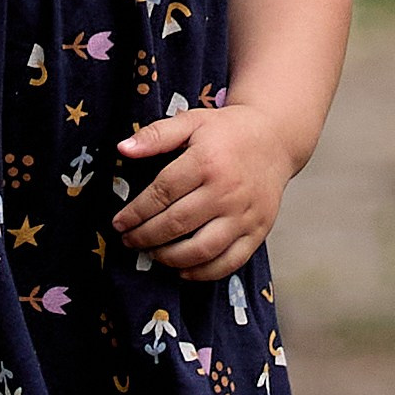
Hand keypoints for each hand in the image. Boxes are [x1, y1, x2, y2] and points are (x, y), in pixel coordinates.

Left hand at [114, 102, 295, 279]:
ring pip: (201, 249)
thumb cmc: (227, 131)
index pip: (161, 194)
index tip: (119, 223)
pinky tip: (183, 270)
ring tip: (152, 254)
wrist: (275, 139)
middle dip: (146, 237)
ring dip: (170, 258)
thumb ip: (156, 135)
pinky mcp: (259, 231)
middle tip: (129, 241)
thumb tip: (122, 149)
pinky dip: (204, 273)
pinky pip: (229, 262)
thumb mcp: (191, 122)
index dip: (135, 212)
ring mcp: (245, 214)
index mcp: (207, 161)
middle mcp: (227, 191)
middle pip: (177, 224)